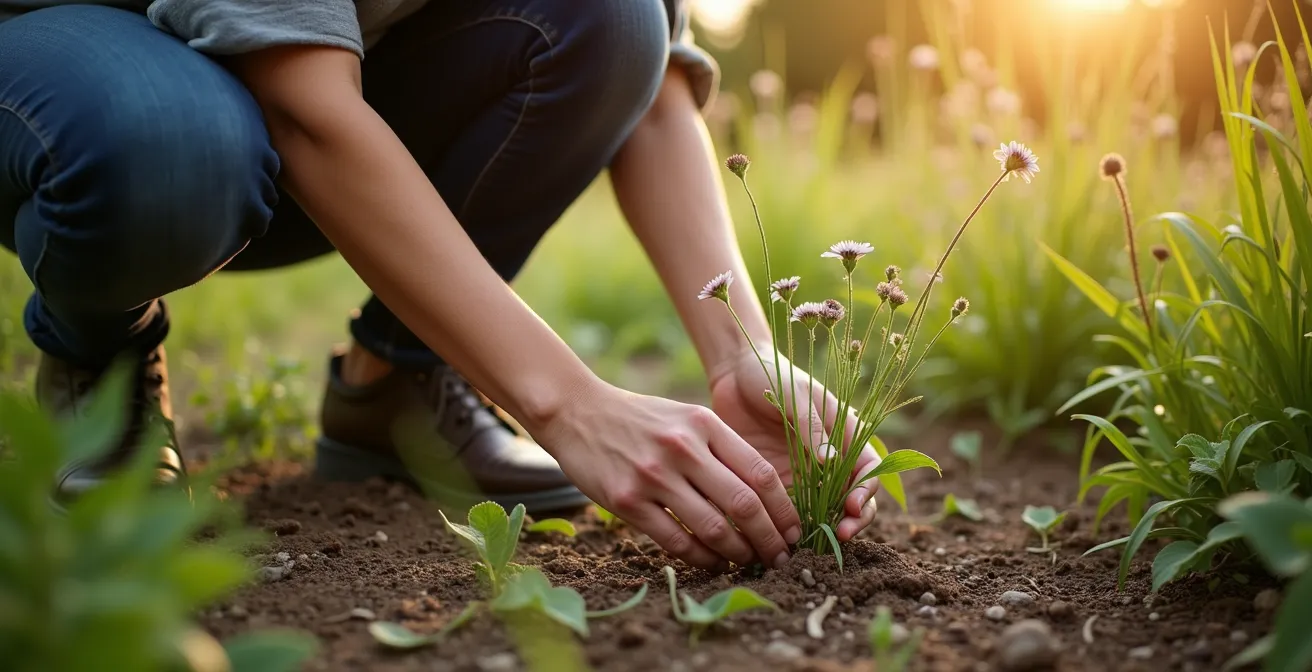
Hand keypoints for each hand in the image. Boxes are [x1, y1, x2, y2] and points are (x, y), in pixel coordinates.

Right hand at [537, 379, 801, 569]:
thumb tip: (764, 496)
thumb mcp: (686, 418)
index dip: (784, 509)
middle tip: (780, 556)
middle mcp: (683, 448)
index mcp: (705, 424)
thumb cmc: (640, 419)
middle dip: (769, 538)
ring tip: (749, 562)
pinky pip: (675, 540)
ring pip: (713, 527)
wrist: (578, 412)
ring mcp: (653, 475)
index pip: (760, 473)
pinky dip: (701, 558)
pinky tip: (712, 562)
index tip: (795, 530)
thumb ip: (721, 448)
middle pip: (744, 504)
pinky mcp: (626, 500)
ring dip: (738, 553)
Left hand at [708, 348, 881, 541]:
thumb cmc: (771, 374)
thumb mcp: (793, 394)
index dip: (866, 490)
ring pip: (824, 510)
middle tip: (841, 535)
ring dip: (824, 529)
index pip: (868, 468)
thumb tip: (830, 460)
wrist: (733, 373)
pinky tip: (784, 536)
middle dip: (853, 519)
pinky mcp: (777, 481)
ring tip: (813, 543)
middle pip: (853, 496)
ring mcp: (804, 472)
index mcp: (843, 433)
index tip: (853, 505)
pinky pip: (790, 509)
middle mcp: (829, 458)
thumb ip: (812, 426)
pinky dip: (792, 526)